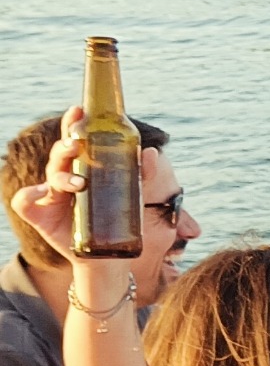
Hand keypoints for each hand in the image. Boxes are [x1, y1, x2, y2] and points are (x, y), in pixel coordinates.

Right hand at [12, 105, 160, 268]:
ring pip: (48, 175)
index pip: (75, 141)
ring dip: (61, 175)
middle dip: (66, 146)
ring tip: (79, 183)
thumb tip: (149, 152)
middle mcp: (64, 177)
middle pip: (60, 155)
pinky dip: (30, 194)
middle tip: (77, 144)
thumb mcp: (132, 196)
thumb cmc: (116, 219)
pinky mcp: (40, 215)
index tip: (79, 110)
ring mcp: (50, 195)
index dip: (74, 124)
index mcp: (82, 168)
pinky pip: (23, 201)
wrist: (106, 255)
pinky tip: (44, 193)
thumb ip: (141, 174)